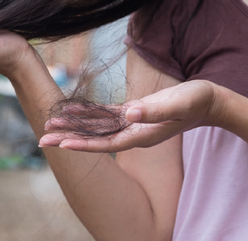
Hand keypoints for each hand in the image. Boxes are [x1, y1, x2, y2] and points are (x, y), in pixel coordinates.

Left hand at [40, 80, 222, 151]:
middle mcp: (132, 133)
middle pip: (94, 139)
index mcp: (141, 135)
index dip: (84, 145)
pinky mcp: (130, 113)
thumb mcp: (178, 103)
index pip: (107, 144)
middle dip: (68, 139)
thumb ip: (155, 111)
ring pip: (96, 127)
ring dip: (73, 126)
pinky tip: (71, 111)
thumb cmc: (195, 102)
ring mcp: (130, 124)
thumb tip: (130, 113)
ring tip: (50, 125)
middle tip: (42, 140)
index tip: (62, 145)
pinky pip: (104, 115)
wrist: (206, 101)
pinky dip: (88, 113)